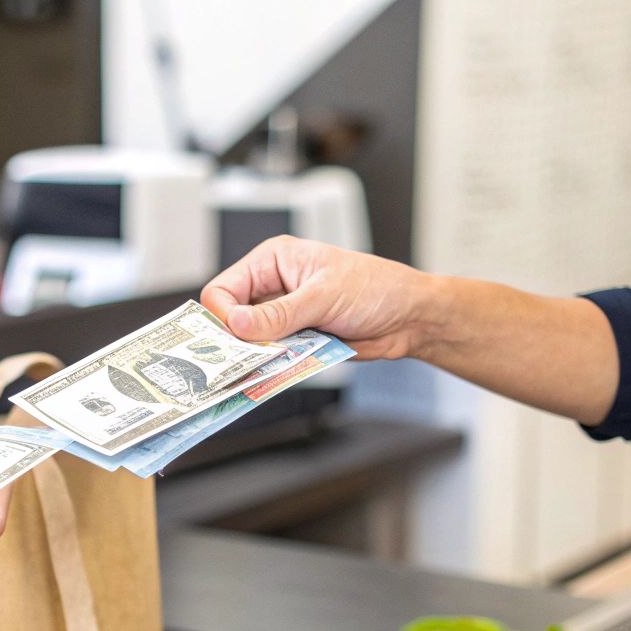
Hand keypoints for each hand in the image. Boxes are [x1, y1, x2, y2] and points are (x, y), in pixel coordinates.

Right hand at [200, 235, 437, 358]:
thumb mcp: (324, 296)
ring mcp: (283, 317)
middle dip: (237, 340)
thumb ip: (279, 314)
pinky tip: (285, 368)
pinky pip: (271, 359)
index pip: (223, 289)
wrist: (408, 318)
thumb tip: (237, 325)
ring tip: (275, 360)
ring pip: (249, 343)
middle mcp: (272, 288)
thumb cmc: (374, 289)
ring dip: (259, 356)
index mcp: (272, 262)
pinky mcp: (295, 341)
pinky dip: (274, 367)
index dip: (222, 315)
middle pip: (230, 319)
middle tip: (244, 359)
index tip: (235, 338)